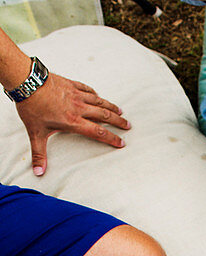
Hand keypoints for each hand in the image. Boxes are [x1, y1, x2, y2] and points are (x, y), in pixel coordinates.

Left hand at [15, 71, 129, 175]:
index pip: (98, 132)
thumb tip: (38, 172)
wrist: (26, 81)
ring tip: (120, 110)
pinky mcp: (70, 84)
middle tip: (127, 125)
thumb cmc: (31, 106)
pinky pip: (87, 89)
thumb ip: (39, 153)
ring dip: (110, 106)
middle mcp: (78, 108)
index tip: (121, 143)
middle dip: (117, 121)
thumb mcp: (35, 132)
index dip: (111, 138)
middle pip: (103, 115)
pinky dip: (94, 94)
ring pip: (98, 101)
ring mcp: (75, 95)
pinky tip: (98, 96)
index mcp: (73, 121)